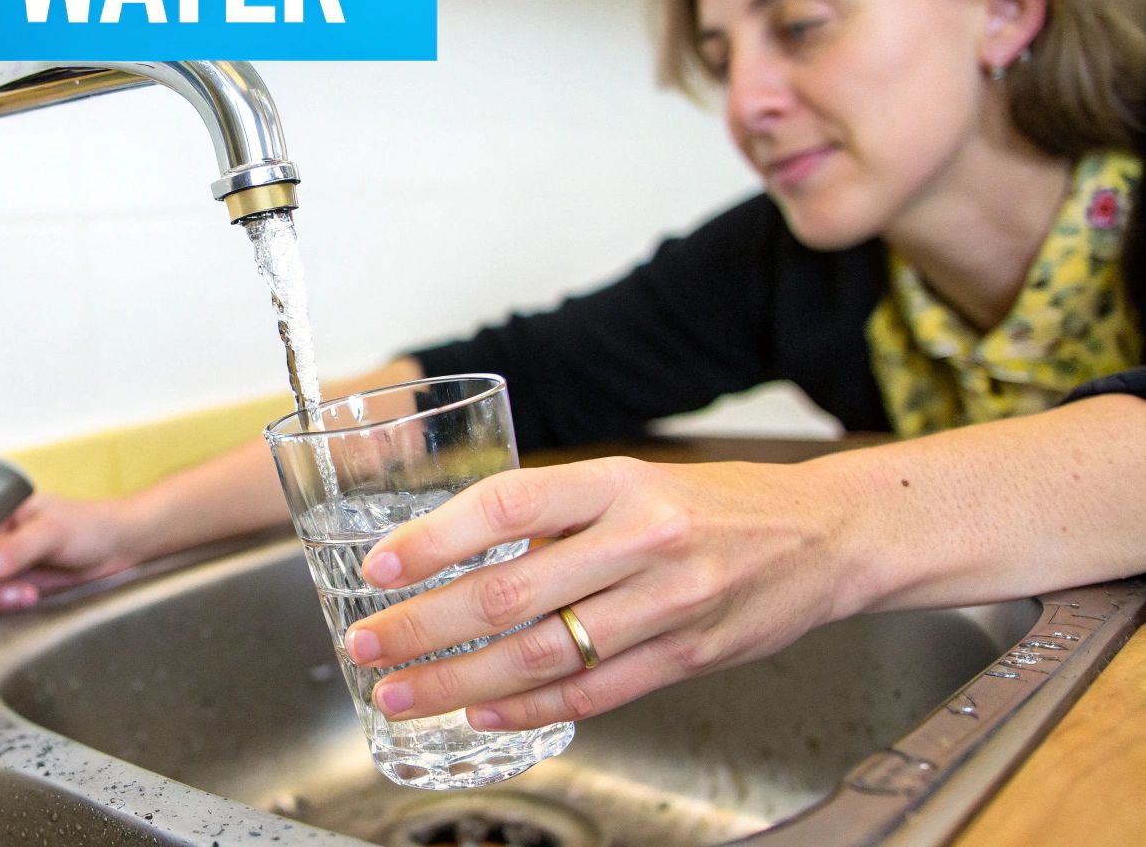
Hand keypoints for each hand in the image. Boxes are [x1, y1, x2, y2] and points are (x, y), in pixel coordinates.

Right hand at [0, 492, 157, 612]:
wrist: (121, 546)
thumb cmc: (89, 526)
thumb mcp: (53, 531)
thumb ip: (18, 546)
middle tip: (18, 590)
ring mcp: (5, 565)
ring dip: (0, 598)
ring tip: (30, 593)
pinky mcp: (17, 585)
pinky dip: (9, 604)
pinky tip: (30, 597)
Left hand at [341, 456, 861, 730]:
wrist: (827, 536)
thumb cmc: (714, 506)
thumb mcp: (631, 481)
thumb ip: (554, 516)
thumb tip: (453, 550)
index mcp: (617, 481)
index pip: (509, 501)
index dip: (436, 537)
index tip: (381, 566)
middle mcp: (641, 539)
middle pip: (510, 590)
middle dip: (425, 625)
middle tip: (369, 645)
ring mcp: (667, 604)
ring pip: (541, 652)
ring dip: (459, 681)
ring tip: (403, 694)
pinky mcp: (688, 658)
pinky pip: (592, 692)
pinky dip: (528, 708)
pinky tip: (481, 714)